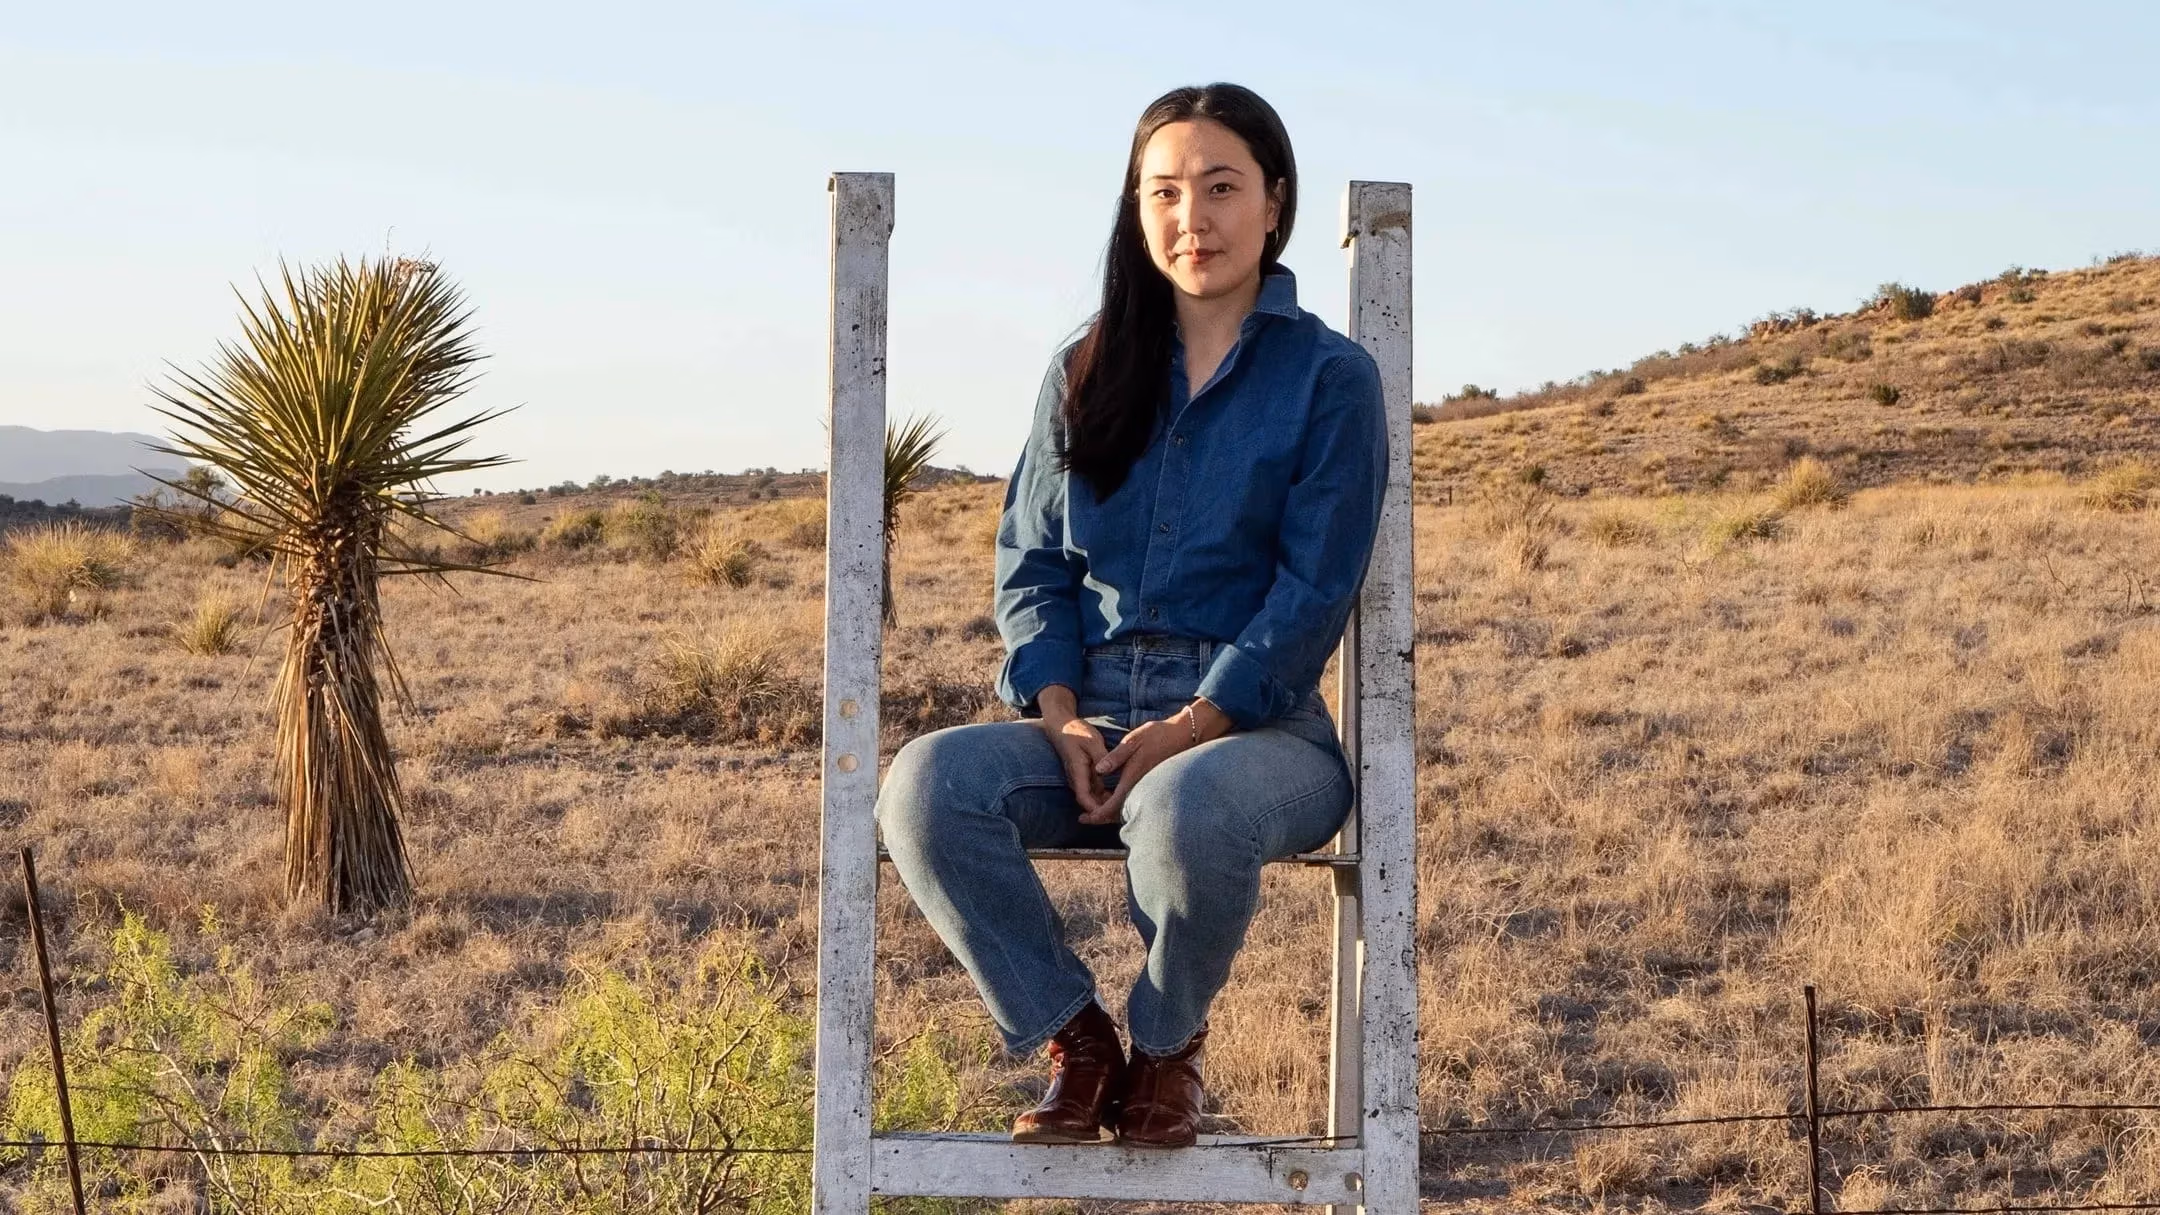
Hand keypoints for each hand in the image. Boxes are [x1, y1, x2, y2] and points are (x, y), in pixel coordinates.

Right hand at [1034, 686, 1113, 819]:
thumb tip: (1110, 775)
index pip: (1084, 797)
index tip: (1110, 814)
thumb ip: (1102, 759)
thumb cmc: (1077, 732)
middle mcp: (1076, 778)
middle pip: (1088, 802)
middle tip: (1122, 814)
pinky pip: (1092, 789)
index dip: (1096, 809)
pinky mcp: (1082, 774)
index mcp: (1077, 772)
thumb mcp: (1093, 742)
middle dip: (1102, 810)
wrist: (1061, 725)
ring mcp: (1078, 777)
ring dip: (1103, 803)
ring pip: (1091, 797)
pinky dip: (1103, 794)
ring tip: (1123, 807)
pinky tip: (1117, 794)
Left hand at [1081, 707, 1198, 825]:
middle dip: (1100, 817)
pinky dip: (1120, 804)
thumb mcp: (1133, 740)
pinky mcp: (1151, 785)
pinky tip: (1111, 798)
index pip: (1112, 805)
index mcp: (1133, 777)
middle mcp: (1141, 787)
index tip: (1084, 817)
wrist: (1183, 735)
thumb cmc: (1157, 735)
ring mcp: (1147, 788)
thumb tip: (1098, 770)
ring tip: (1094, 810)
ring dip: (1110, 812)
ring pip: (1126, 808)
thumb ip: (1115, 756)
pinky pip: (1134, 801)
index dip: (1097, 814)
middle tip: (1084, 818)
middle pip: (1118, 812)